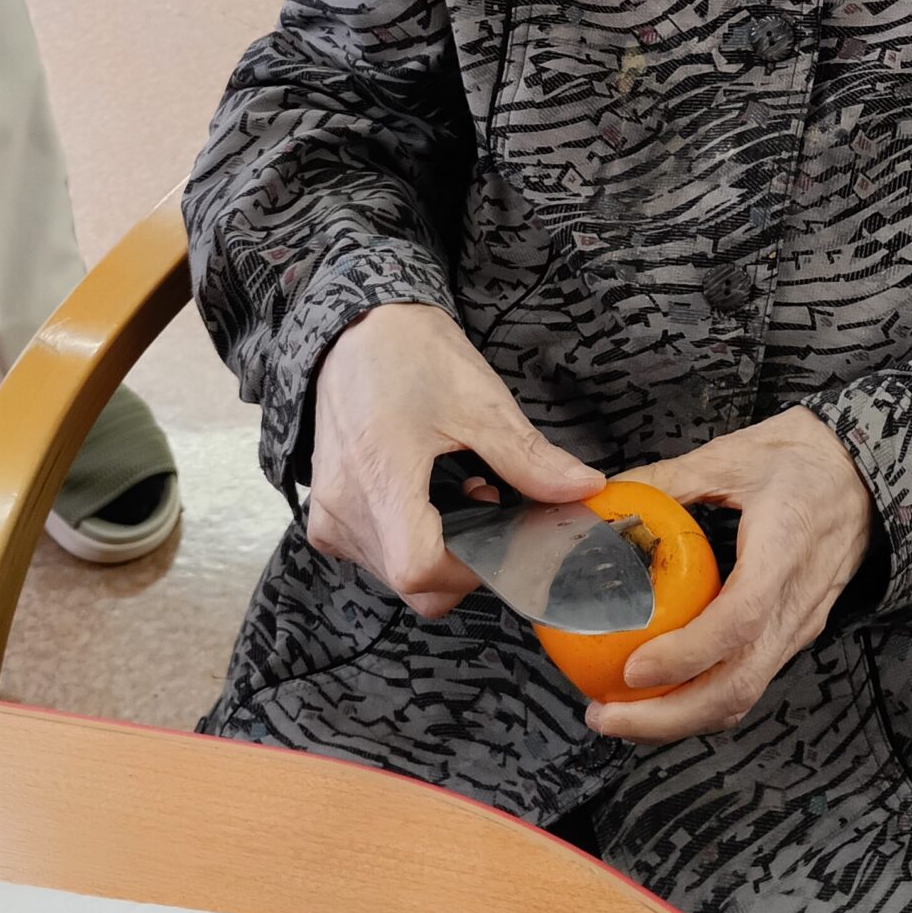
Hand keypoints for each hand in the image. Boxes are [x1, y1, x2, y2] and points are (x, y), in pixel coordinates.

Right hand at [309, 305, 600, 618]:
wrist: (355, 329)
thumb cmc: (412, 355)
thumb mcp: (480, 403)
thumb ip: (530, 460)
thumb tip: (585, 490)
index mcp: (380, 480)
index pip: (421, 570)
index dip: (472, 568)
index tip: (502, 535)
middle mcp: (344, 512)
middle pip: (413, 583)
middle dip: (465, 559)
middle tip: (488, 498)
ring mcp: (329, 518)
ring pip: (396, 575)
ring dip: (440, 549)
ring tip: (459, 486)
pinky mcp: (326, 516)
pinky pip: (376, 556)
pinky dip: (413, 539)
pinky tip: (429, 494)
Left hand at [587, 408, 873, 744]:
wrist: (868, 473)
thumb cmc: (803, 457)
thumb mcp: (733, 454)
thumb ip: (669, 478)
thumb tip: (607, 496)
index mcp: (784, 547)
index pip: (740, 620)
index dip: (685, 654)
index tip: (632, 669)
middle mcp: (796, 601)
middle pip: (739, 686)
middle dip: (669, 718)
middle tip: (605, 717)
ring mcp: (800, 624)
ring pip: (744, 695)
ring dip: (681, 720)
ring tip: (620, 717)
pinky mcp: (795, 633)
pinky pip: (749, 681)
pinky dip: (702, 701)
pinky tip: (660, 694)